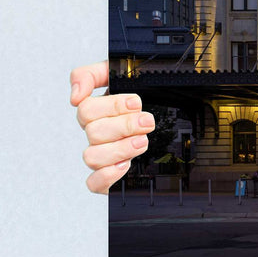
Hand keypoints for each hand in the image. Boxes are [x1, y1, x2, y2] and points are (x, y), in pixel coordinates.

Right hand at [70, 61, 153, 193]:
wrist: (182, 114)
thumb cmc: (149, 94)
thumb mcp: (125, 73)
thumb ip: (92, 74)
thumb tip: (74, 95)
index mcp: (98, 111)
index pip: (86, 110)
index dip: (112, 106)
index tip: (137, 102)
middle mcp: (99, 133)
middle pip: (93, 133)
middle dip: (124, 126)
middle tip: (147, 122)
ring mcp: (103, 155)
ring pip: (92, 157)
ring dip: (119, 149)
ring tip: (142, 141)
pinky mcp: (110, 177)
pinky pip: (93, 183)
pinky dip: (107, 175)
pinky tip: (125, 165)